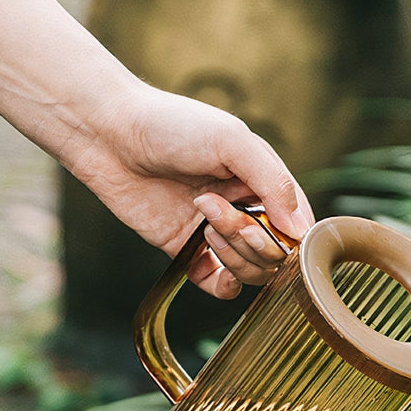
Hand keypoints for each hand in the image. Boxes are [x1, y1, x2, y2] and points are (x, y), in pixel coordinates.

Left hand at [62, 81, 314, 298]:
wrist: (110, 132)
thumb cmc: (173, 125)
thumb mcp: (233, 141)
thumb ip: (274, 183)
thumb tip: (300, 232)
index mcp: (265, 184)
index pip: (299, 228)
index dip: (289, 238)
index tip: (264, 222)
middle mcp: (247, 210)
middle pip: (275, 254)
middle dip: (252, 241)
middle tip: (215, 211)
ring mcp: (218, 233)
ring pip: (251, 271)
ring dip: (234, 256)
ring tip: (202, 219)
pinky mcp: (189, 250)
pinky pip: (219, 285)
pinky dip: (223, 285)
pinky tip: (212, 265)